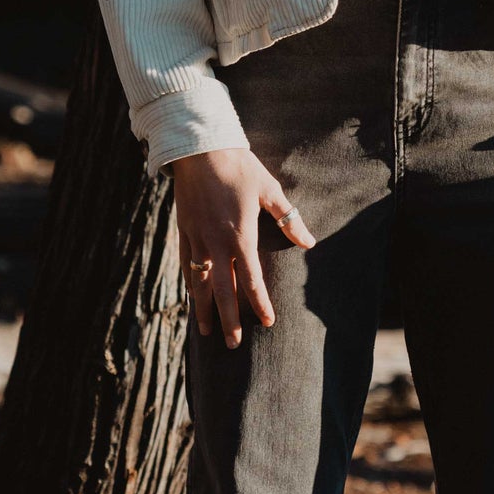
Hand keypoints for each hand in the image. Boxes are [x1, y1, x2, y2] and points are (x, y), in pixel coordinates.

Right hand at [170, 148, 315, 346]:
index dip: (260, 304)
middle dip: (229, 320)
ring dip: (204, 309)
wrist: (199, 148)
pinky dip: (190, 285)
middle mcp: (217, 244)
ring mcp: (197, 239)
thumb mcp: (269, 190)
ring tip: (207, 332)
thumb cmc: (239, 167)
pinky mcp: (184, 231)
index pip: (252, 280)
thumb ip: (289, 219)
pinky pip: (187, 265)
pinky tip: (193, 298)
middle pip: (223, 291)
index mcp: (241, 236)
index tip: (267, 323)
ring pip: (199, 283)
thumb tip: (309, 242)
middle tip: (233, 345)